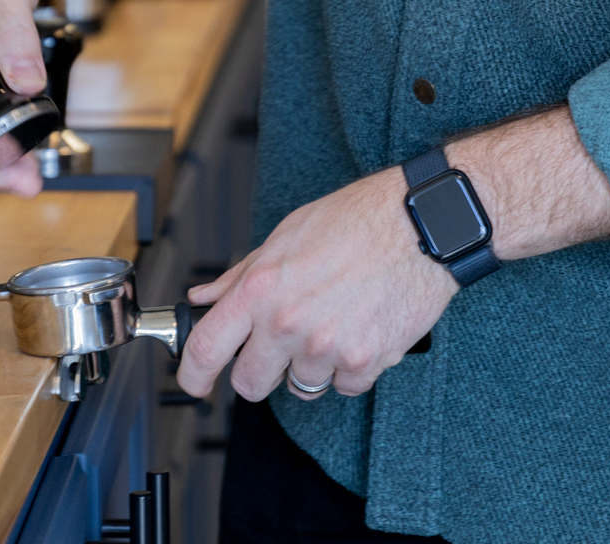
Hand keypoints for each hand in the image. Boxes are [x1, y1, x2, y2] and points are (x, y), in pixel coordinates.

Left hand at [176, 167, 456, 400]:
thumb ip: (239, 276)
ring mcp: (327, 347)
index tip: (192, 382)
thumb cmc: (352, 223)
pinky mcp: (366, 362)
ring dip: (308, 366)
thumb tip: (204, 297)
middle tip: (273, 348)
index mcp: (259, 290)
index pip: (205, 349)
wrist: (417, 227)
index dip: (191, 374)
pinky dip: (348, 368)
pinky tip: (357, 331)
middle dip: (257, 371)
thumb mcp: (282, 238)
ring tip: (328, 325)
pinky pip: (344, 386)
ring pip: (301, 386)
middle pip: (250, 383)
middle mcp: (287, 324)